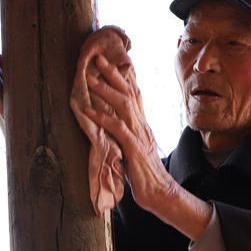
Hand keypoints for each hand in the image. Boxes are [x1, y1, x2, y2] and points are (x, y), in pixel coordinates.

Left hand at [83, 54, 173, 212]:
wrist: (162, 194)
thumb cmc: (145, 174)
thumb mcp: (135, 148)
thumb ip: (126, 134)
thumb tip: (114, 124)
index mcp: (142, 124)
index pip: (134, 93)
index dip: (124, 74)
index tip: (113, 57)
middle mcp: (142, 124)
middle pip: (128, 92)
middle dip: (112, 72)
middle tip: (97, 55)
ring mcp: (139, 135)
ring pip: (123, 105)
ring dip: (105, 89)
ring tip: (89, 77)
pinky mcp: (134, 148)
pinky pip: (117, 129)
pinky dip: (102, 117)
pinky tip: (88, 110)